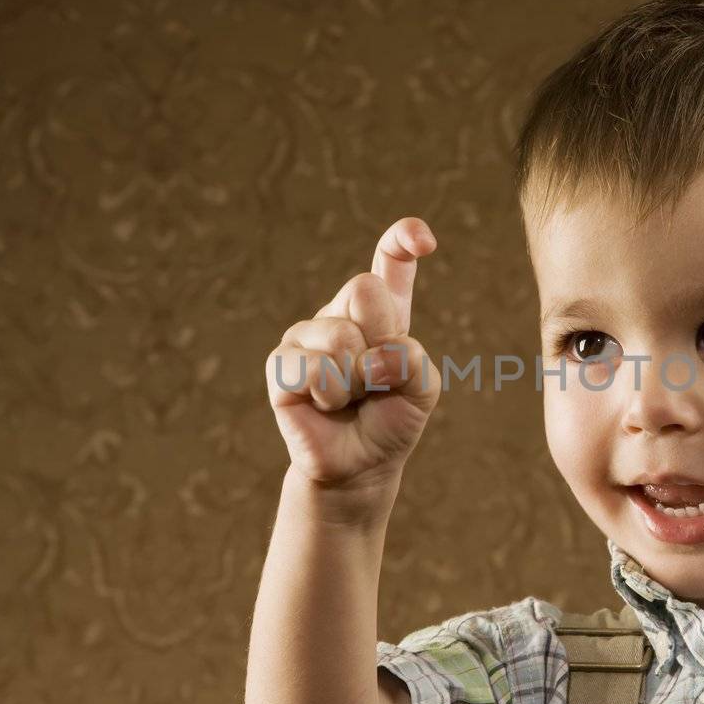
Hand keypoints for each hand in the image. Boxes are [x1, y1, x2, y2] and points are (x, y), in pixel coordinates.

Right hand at [266, 217, 440, 492]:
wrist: (362, 464)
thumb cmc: (392, 418)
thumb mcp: (422, 386)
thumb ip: (410, 357)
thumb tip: (369, 352)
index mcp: (382, 308)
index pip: (390, 260)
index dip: (402, 239)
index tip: (422, 240)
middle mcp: (340, 312)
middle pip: (366, 289)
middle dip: (382, 338)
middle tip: (377, 376)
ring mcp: (306, 334)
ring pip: (341, 335)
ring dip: (359, 378)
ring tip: (352, 397)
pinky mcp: (281, 363)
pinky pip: (314, 367)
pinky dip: (332, 394)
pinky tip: (326, 405)